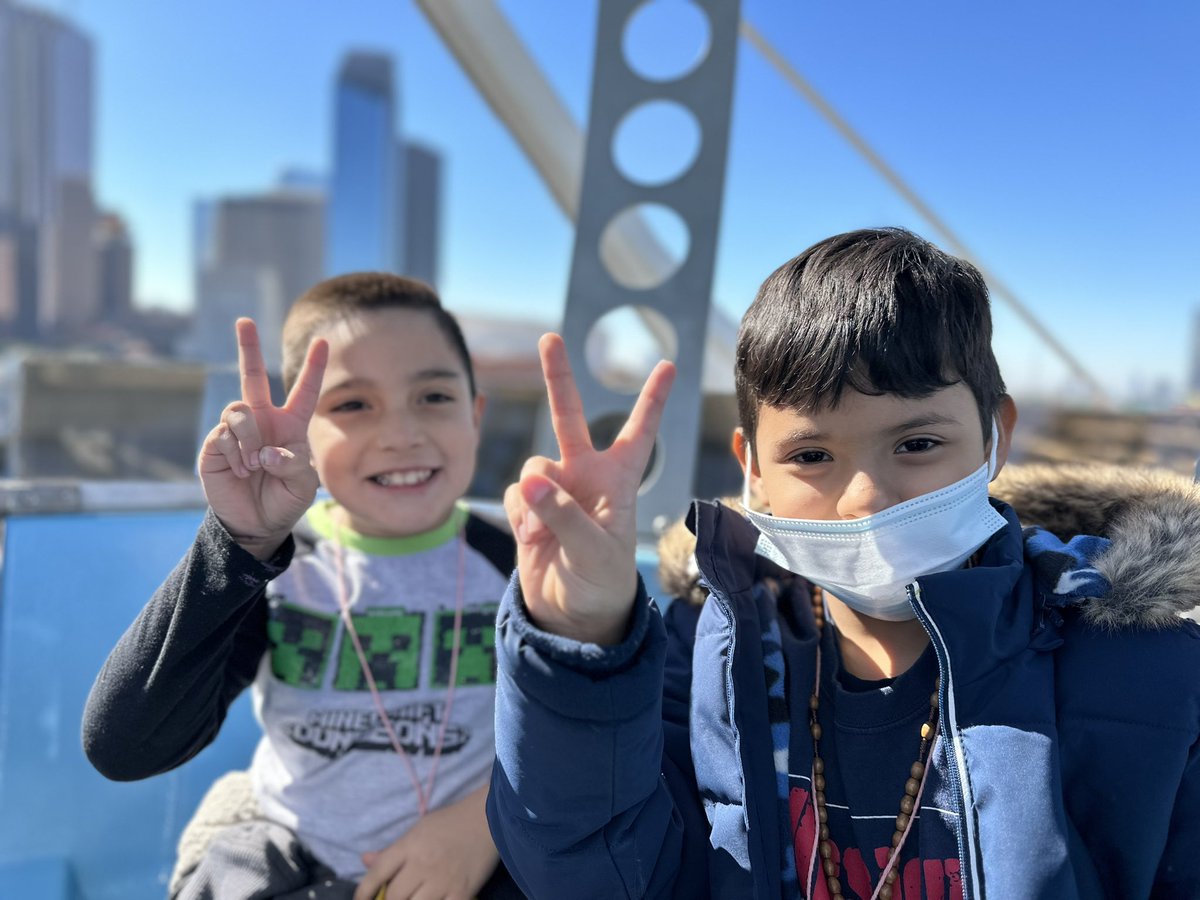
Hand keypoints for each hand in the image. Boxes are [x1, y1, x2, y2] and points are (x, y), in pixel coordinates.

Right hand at [196, 318, 327, 559]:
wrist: (255, 523)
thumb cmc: (284, 500)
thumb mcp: (303, 485)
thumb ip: (294, 464)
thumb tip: (267, 452)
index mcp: (291, 425)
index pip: (304, 391)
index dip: (313, 367)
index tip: (323, 340)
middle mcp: (263, 421)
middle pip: (254, 377)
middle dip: (249, 348)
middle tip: (245, 321)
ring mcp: (237, 431)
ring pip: (240, 411)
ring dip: (249, 439)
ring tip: (253, 466)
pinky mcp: (215, 445)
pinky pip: (224, 434)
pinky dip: (235, 453)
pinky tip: (240, 470)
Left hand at [353, 784, 497, 899]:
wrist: (488, 818)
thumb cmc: (450, 823)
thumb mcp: (418, 830)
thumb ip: (393, 849)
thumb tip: (365, 860)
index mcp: (409, 846)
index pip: (377, 872)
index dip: (363, 891)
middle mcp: (422, 864)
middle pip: (394, 896)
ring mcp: (443, 881)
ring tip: (413, 899)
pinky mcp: (462, 892)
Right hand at [503, 333, 674, 644]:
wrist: (572, 616)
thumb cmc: (601, 583)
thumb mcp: (594, 552)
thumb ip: (563, 515)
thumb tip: (529, 479)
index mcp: (619, 482)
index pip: (639, 433)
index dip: (652, 399)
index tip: (668, 364)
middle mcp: (587, 477)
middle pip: (571, 417)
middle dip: (559, 377)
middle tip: (549, 337)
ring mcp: (556, 490)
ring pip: (534, 463)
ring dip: (534, 492)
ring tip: (544, 530)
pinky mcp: (528, 508)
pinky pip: (515, 493)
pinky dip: (519, 514)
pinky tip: (531, 538)